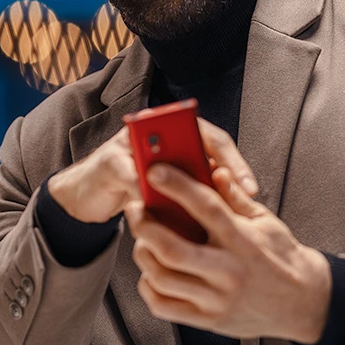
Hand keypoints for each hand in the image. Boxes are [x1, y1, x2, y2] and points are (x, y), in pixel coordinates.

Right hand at [47, 115, 258, 225]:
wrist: (92, 195)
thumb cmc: (139, 194)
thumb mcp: (174, 197)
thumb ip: (197, 194)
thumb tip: (233, 208)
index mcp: (178, 138)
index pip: (216, 142)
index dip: (236, 163)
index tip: (252, 190)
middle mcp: (158, 133)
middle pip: (194, 141)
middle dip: (214, 165)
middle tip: (236, 191)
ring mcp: (132, 143)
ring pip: (165, 155)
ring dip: (180, 180)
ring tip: (200, 204)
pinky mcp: (110, 161)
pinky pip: (132, 175)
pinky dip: (145, 191)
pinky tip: (158, 211)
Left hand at [126, 164, 331, 342]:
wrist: (302, 303)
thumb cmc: (282, 258)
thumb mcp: (266, 221)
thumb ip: (236, 197)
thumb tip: (215, 170)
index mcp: (243, 241)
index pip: (205, 207)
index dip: (177, 186)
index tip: (155, 171)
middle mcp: (228, 272)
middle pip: (172, 248)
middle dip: (145, 225)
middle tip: (135, 209)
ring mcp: (216, 300)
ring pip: (162, 278)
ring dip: (143, 254)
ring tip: (142, 239)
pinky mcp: (208, 321)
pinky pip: (164, 306)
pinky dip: (148, 286)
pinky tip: (151, 271)